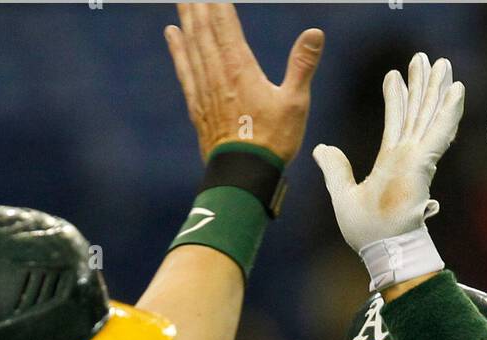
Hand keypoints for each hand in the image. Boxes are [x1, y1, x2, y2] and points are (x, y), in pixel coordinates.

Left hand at [164, 3, 323, 165]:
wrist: (243, 176)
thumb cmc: (272, 142)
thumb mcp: (295, 103)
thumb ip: (302, 65)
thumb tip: (314, 33)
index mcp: (240, 69)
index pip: (224, 24)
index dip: (217, 2)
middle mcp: (217, 75)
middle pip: (203, 30)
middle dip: (197, 5)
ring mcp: (204, 91)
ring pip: (191, 46)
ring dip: (187, 19)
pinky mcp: (198, 107)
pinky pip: (185, 70)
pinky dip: (178, 49)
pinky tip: (172, 34)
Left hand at [313, 53, 463, 253]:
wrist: (382, 249)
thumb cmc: (367, 232)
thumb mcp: (343, 194)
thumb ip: (335, 169)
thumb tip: (321, 149)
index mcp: (390, 163)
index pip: (395, 123)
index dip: (395, 98)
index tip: (393, 76)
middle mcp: (406, 158)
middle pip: (415, 112)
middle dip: (420, 85)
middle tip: (425, 59)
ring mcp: (417, 159)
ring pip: (429, 115)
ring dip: (436, 89)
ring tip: (443, 63)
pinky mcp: (424, 163)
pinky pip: (440, 131)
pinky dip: (449, 110)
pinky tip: (457, 89)